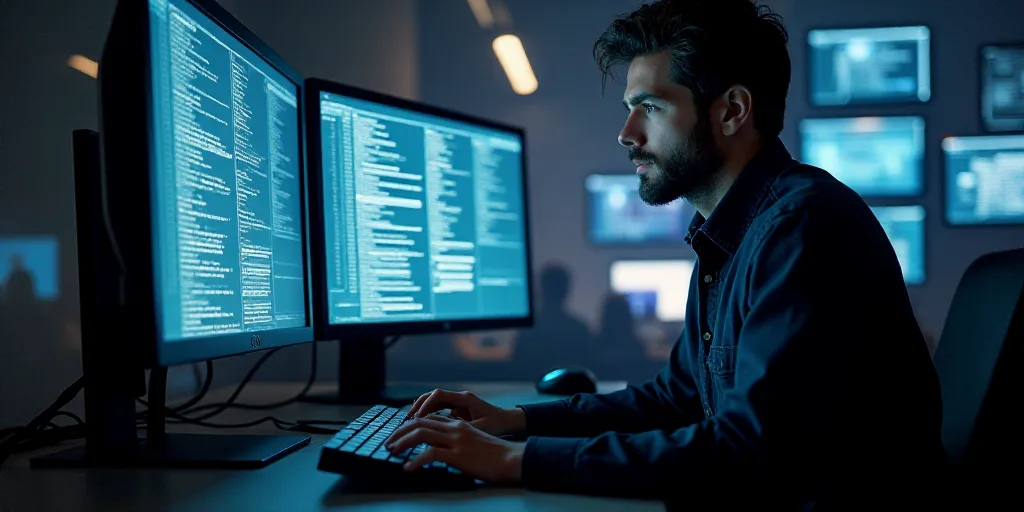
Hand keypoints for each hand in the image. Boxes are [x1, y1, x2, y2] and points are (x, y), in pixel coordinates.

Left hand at [385, 415, 523, 482]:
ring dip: (402, 442)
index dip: (410, 424)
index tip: (399, 434)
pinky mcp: (458, 454)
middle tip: (389, 442)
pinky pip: (431, 454)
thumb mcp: (474, 440)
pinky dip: (416, 460)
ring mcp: (455, 440)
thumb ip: (458, 439)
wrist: (511, 459)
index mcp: (458, 424)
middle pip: (419, 422)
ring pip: (421, 433)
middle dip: (400, 432)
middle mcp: (454, 428)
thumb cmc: (495, 454)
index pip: (427, 418)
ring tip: (392, 451)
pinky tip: (409, 467)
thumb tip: (442, 447)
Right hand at [395, 389, 525, 437]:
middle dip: (419, 405)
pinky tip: (422, 425)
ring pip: (435, 402)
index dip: (426, 405)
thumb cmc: (497, 424)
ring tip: (410, 422)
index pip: (439, 395)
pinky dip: (429, 415)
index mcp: (465, 398)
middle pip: (433, 396)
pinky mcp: (458, 409)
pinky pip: (440, 409)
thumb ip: (463, 429)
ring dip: (422, 410)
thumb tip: (444, 432)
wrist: (508, 421)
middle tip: (407, 418)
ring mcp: (458, 403)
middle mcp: (460, 398)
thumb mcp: (481, 428)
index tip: (418, 417)